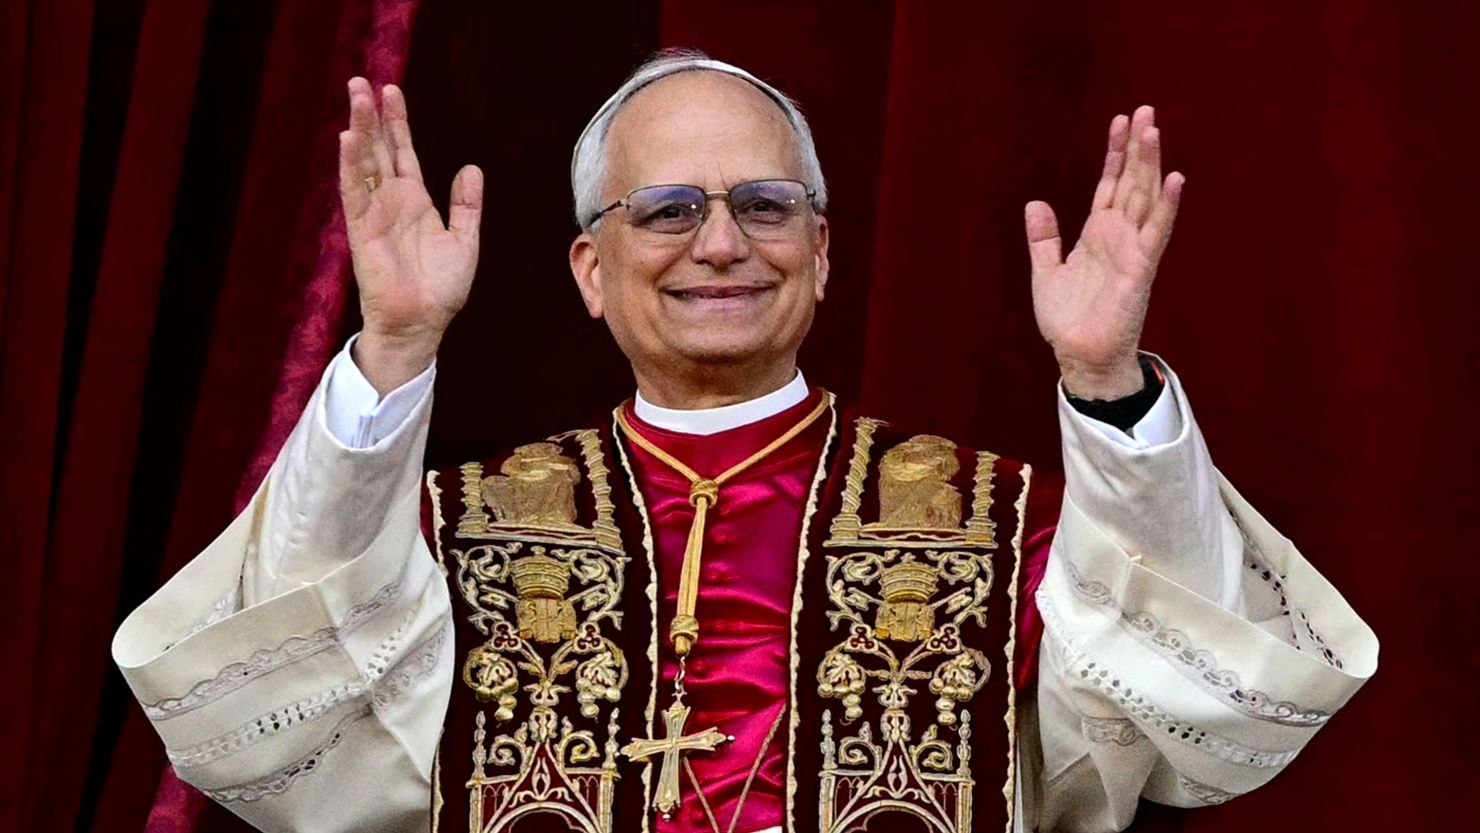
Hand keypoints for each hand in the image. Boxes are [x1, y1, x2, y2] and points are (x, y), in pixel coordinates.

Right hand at [339, 77, 482, 394]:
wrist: (423, 321)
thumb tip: (471, 167)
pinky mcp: (362, 229)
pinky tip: (349, 139)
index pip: (402, 152)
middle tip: (361, 81)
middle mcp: (391, 200)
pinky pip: (354, 192)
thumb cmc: (441, 288)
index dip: (397, 122)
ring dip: (359, 128)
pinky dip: (351, 165)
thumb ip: (466, 205)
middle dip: (371, 114)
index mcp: (415, 200)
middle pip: (378, 147)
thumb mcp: (464, 240)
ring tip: (355, 95)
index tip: (390, 90)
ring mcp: (374, 212)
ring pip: (364, 161)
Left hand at [1025, 105, 1183, 399]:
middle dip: (1138, 146)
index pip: (1110, 183)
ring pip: (1145, 197)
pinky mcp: (1141, 268)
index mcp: (1097, 233)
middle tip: (1145, 109)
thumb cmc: (1067, 320)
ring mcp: (1133, 249)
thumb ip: (1043, 238)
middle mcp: (1119, 235)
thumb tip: (1036, 203)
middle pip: (1132, 181)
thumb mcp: (1046, 272)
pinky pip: (1156, 232)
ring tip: (1154, 129)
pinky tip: (1174, 179)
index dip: (1115, 152)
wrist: (1078, 356)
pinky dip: (1166, 206)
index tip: (1121, 120)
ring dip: (1151, 164)